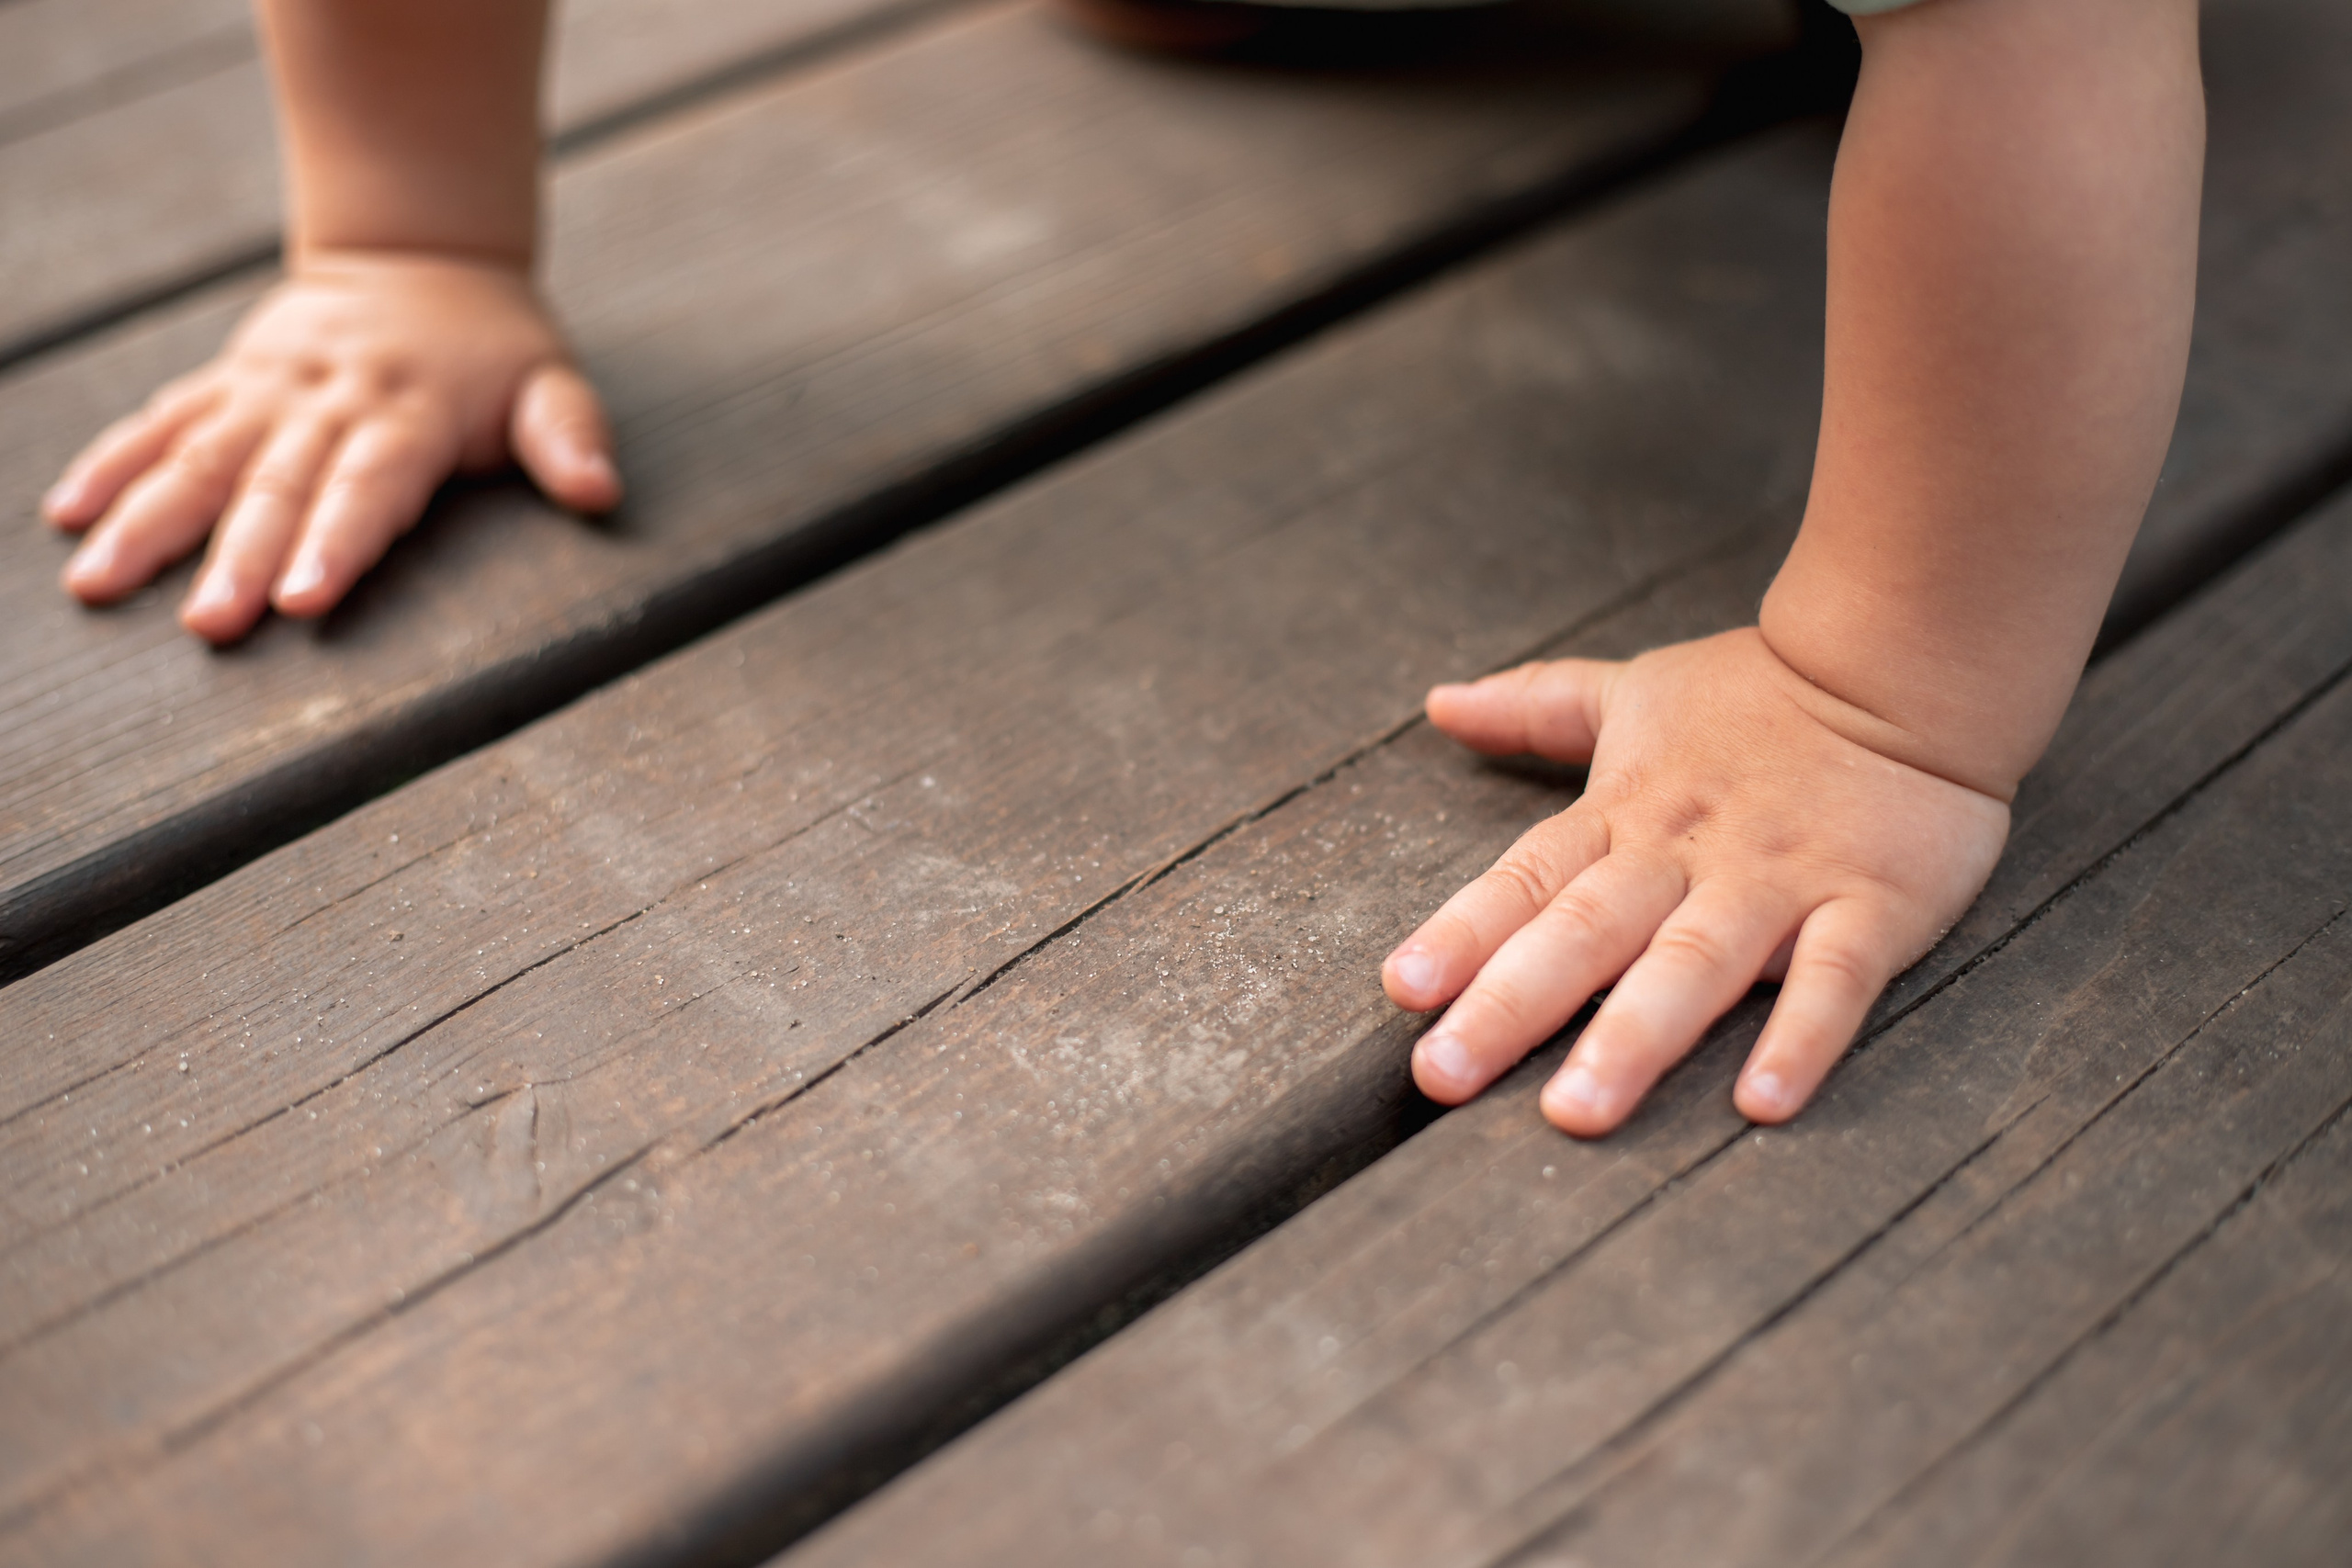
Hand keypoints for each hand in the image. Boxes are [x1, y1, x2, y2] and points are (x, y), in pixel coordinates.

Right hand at [41, 251, 619, 643]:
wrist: (419, 255)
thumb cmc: (496, 348)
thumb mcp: (550, 384)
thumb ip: (570, 439)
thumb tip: (601, 491)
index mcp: (407, 414)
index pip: (371, 486)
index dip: (338, 542)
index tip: (306, 601)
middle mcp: (327, 403)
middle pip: (277, 486)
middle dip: (240, 557)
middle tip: (208, 626)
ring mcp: (267, 391)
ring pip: (200, 457)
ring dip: (147, 521)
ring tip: (96, 583)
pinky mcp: (227, 383)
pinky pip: (161, 422)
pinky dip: (112, 464)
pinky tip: (69, 515)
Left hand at [1384, 629, 2009, 1135]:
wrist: (1904, 660)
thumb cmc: (1759, 695)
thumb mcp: (1635, 692)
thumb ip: (1535, 709)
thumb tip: (1439, 703)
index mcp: (1624, 811)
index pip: (1526, 877)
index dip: (1463, 932)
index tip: (1403, 989)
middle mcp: (1686, 852)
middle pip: (1585, 931)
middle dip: (1510, 1005)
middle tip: (1443, 1078)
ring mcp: (1777, 880)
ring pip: (1693, 965)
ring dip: (1632, 1038)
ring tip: (1575, 1112)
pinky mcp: (1870, 905)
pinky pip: (1833, 979)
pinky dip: (1801, 1037)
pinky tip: (1761, 1104)